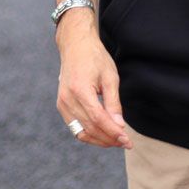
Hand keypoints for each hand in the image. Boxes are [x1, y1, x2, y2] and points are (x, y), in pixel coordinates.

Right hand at [55, 13, 132, 148]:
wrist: (76, 45)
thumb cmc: (95, 57)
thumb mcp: (110, 77)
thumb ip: (114, 103)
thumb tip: (119, 127)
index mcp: (80, 90)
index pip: (98, 119)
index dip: (113, 132)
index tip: (127, 140)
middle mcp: (67, 99)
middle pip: (90, 128)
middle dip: (109, 138)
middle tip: (125, 142)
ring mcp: (62, 104)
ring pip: (81, 132)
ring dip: (99, 140)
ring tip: (116, 140)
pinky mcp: (62, 106)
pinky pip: (75, 127)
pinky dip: (89, 133)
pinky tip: (103, 133)